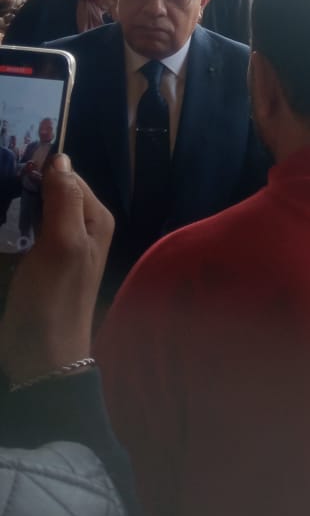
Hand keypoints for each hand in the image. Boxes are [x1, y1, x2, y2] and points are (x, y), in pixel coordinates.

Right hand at [0, 154, 113, 385]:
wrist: (41, 359)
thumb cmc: (53, 300)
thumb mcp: (62, 245)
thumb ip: (64, 200)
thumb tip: (60, 156)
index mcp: (95, 218)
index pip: (67, 174)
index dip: (39, 167)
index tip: (7, 162)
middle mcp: (82, 227)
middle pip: (52, 191)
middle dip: (26, 185)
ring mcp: (61, 246)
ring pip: (36, 210)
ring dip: (17, 205)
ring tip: (0, 203)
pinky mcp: (39, 264)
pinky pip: (27, 231)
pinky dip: (12, 226)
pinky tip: (1, 226)